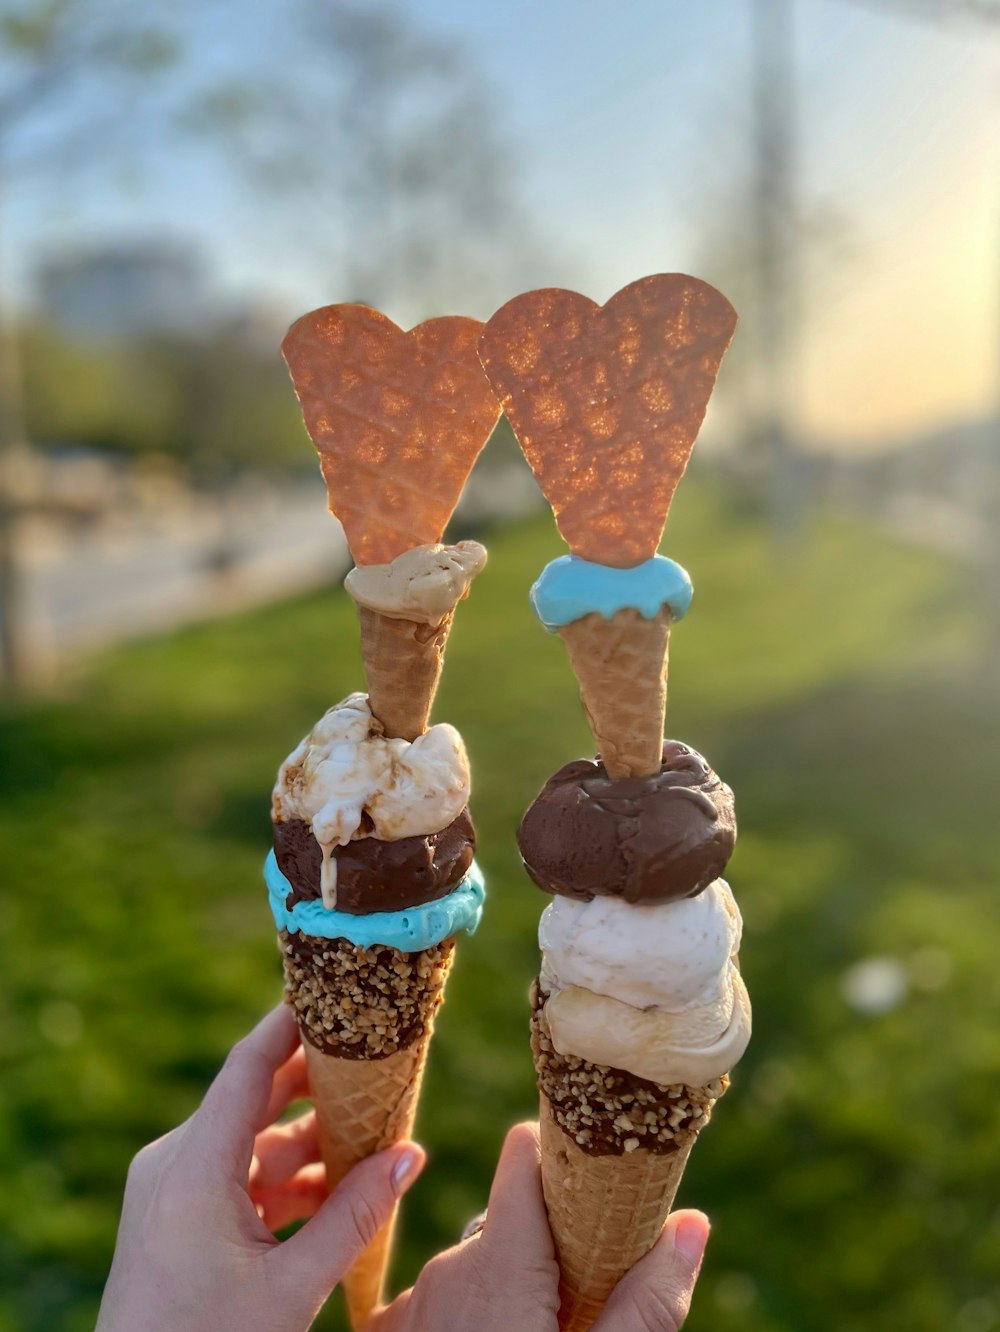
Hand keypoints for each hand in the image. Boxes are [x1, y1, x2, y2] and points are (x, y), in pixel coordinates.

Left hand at [96, 1004, 424, 1331]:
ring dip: (306, 1141)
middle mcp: (174, 1163)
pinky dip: (282, 1178)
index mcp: (193, 1166)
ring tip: (369, 1140)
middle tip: (376, 1064)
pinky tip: (332, 1192)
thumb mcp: (291, 1287)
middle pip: (254, 1098)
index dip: (292, 1021)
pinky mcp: (173, 1216)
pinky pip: (235, 1176)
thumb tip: (412, 1155)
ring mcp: (169, 1189)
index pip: (248, 1064)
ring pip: (250, 1141)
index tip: (335, 988)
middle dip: (318, 1086)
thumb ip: (354, 1216)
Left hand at [372, 1122, 708, 1331]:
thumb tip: (692, 1222)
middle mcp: (445, 1268)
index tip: (596, 1184)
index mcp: (498, 1261)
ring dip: (509, 1290)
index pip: (525, 1156)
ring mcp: (408, 1306)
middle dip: (551, 1249)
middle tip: (587, 1302)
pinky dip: (468, 1320)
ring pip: (474, 1267)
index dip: (561, 1159)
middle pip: (509, 1222)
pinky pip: (438, 1305)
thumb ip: (647, 1302)